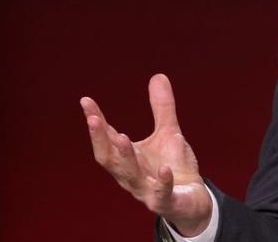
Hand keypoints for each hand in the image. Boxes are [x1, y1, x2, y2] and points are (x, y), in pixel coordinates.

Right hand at [81, 74, 212, 235]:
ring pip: (129, 176)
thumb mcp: (168, 133)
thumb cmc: (173, 167)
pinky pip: (161, 194)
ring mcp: (145, 190)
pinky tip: (164, 170)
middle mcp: (130, 175)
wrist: (191, 199)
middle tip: (93, 119)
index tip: (86, 101)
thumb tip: (158, 75)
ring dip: (124, 158)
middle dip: (99, 139)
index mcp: (127, 158)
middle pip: (108, 159)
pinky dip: (162, 183)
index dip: (96, 121)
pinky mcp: (164, 202)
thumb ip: (162, 108)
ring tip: (122, 137)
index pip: (107, 138)